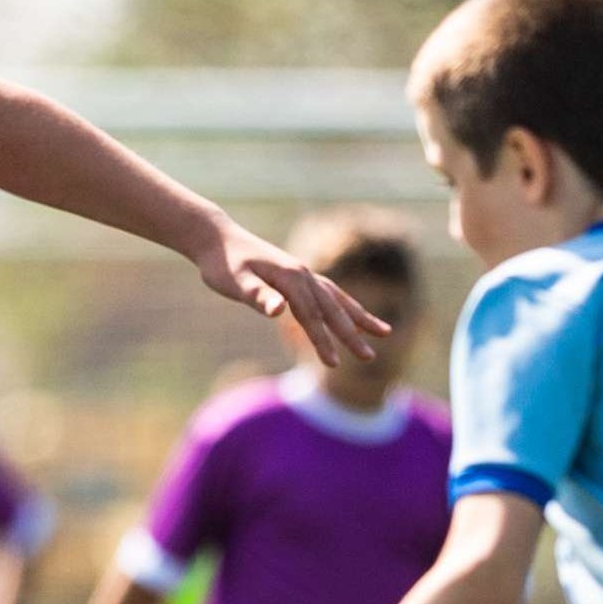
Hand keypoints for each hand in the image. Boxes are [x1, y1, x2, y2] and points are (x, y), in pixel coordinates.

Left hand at [194, 220, 390, 368]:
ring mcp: (303, 273)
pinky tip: (353, 314)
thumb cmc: (222, 264)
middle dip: (351, 334)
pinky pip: (330, 292)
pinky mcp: (298, 275)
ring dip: (360, 318)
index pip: (310, 316)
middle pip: (331, 309)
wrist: (216, 238)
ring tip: (385, 332)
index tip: (333, 365)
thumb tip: (279, 310)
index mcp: (290, 278)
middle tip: (369, 358)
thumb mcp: (234, 282)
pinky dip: (345, 305)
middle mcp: (303, 274)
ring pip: (338, 299)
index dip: (322, 341)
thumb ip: (257, 295)